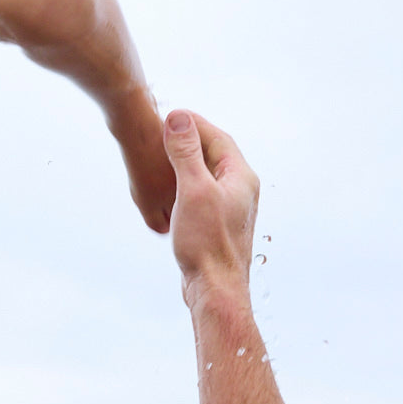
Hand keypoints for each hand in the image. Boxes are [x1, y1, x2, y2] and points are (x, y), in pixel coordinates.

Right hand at [162, 110, 258, 308]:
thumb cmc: (207, 242)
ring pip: (207, 172)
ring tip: (161, 152)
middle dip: (189, 138)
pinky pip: (201, 189)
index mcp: (240, 177)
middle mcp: (239, 189)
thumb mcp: (193, 190)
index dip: (193, 123)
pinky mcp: (218, 222)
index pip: (217, 137)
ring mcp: (230, 206)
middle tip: (162, 129)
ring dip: (185, 159)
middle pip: (213, 152)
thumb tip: (178, 118)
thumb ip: (186, 152)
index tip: (169, 115)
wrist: (216, 289)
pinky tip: (168, 186)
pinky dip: (185, 180)